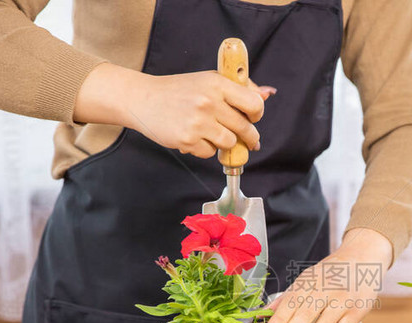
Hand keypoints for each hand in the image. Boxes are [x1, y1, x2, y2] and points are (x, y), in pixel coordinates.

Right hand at [74, 63, 275, 158]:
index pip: (254, 104)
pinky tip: (195, 138)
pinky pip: (209, 152)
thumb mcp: (208, 81)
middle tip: (249, 139)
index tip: (253, 117)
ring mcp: (198, 122)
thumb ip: (239, 88)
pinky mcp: (187, 139)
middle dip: (249, 137)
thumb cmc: (179, 90)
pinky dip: (205, 149)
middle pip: (245, 128)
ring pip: (229, 143)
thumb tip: (268, 93)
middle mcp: (209, 102)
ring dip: (225, 143)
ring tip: (213, 134)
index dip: (257, 114)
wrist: (143, 99)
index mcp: (217, 84)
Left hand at [263, 228, 392, 322]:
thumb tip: (264, 314)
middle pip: (304, 316)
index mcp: (310, 280)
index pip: (290, 302)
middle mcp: (326, 289)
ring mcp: (343, 301)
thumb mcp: (308, 277)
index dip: (278, 321)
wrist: (364, 257)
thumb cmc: (333, 271)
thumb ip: (287, 296)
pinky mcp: (357, 312)